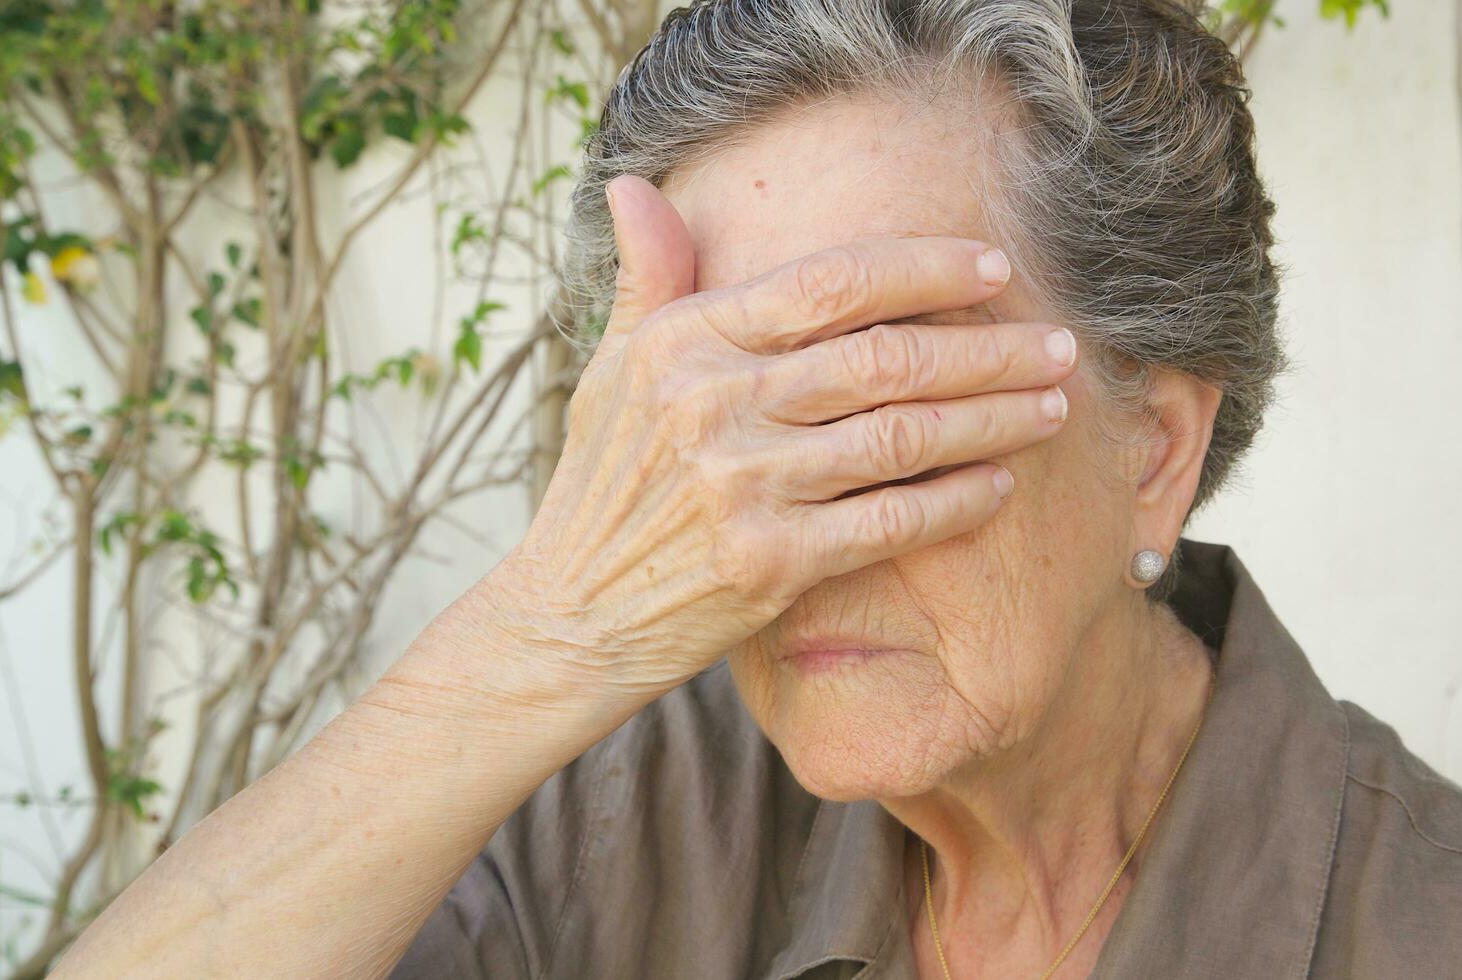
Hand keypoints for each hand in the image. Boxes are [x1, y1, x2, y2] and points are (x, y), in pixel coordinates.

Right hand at [486, 174, 1077, 691]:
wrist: (574, 614)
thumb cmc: (603, 486)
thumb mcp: (613, 371)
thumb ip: (647, 279)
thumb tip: (634, 186)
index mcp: (686, 344)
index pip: (830, 284)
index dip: (925, 269)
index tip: (993, 269)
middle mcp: (716, 406)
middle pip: (886, 358)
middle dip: (989, 348)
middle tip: (1058, 344)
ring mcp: (744, 487)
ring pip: (903, 436)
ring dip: (994, 419)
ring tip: (1053, 406)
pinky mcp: (770, 563)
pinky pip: (891, 521)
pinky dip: (955, 502)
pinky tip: (999, 485)